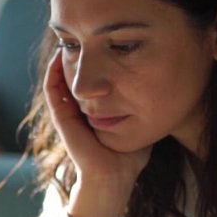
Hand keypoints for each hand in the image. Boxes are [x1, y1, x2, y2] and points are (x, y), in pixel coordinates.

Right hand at [42, 48, 152, 216]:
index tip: (99, 43)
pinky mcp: (63, 121)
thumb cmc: (129, 158)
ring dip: (60, 61)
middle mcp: (77, 113)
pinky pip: (53, 92)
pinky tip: (59, 56)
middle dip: (75, 57)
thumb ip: (143, 107)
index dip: (90, 62)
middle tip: (81, 37)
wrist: (114, 180)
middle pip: (71, 77)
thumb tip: (163, 89)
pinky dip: (53, 74)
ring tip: (67, 40)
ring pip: (57, 81)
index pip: (88, 82)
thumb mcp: (139, 123)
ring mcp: (68, 116)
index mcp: (92, 113)